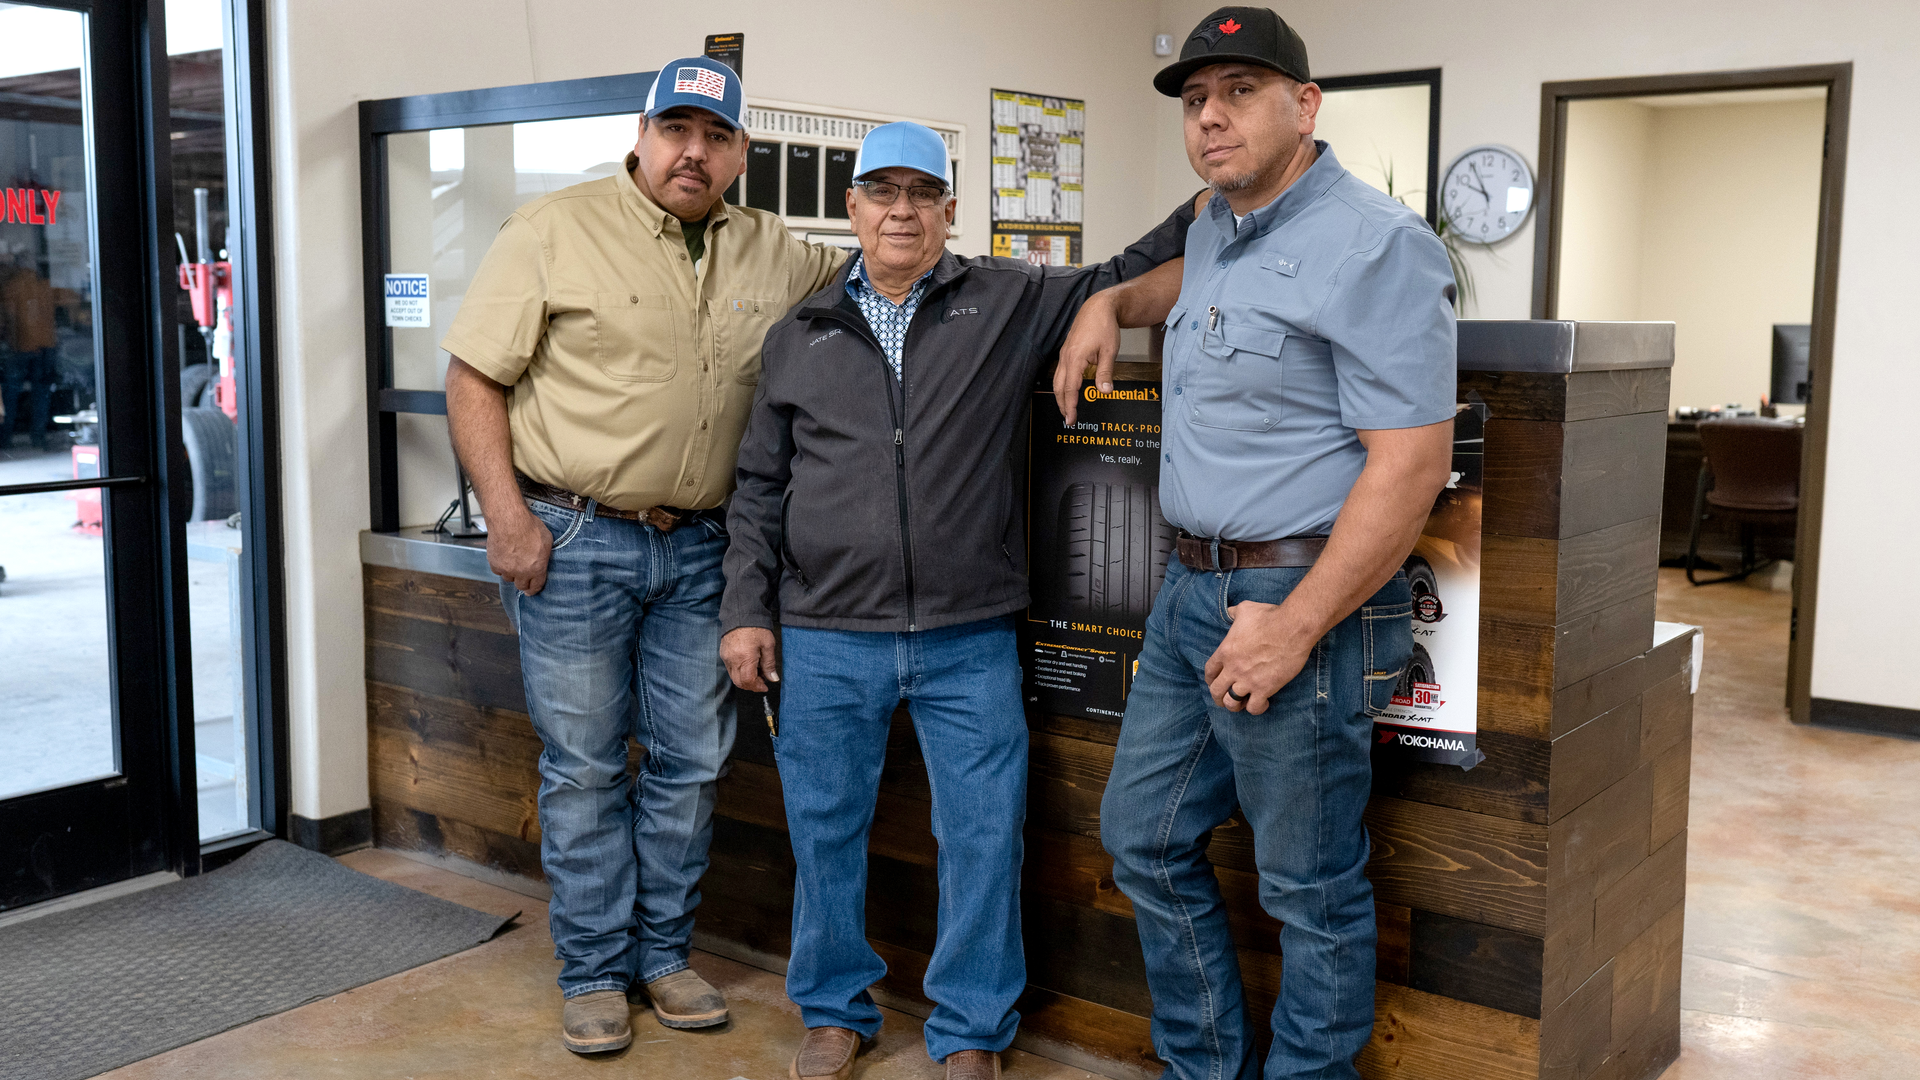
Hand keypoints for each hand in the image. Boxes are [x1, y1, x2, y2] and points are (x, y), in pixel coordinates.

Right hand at [487, 503, 552, 595]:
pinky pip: (498, 570)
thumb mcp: (547, 540)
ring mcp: (507, 569)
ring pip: (508, 578)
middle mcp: (521, 572)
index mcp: (537, 568)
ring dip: (511, 573)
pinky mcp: (495, 564)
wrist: (509, 520)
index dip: (533, 590)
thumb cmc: (529, 526)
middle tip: (522, 576)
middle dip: (523, 582)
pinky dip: (500, 566)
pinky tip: (503, 556)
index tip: (531, 592)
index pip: (536, 586)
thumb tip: (543, 558)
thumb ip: (545, 554)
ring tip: (513, 561)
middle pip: (521, 586)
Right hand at [721, 627, 779, 691]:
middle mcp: (732, 660)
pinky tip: (748, 665)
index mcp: (745, 658)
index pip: (748, 681)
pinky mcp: (723, 654)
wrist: (741, 614)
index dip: (757, 687)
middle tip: (762, 681)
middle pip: (739, 682)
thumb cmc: (756, 628)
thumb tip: (773, 678)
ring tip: (757, 671)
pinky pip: (730, 669)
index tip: (765, 686)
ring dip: (745, 679)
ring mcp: (726, 657)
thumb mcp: (768, 645)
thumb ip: (769, 664)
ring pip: (734, 677)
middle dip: (751, 685)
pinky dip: (739, 672)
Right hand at [1054, 291, 1118, 425]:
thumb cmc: (1104, 326)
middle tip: (1068, 419)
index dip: (1070, 405)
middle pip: (1059, 386)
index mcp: (1075, 358)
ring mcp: (1064, 353)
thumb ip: (1105, 372)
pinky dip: (1062, 384)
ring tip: (1067, 408)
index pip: (1070, 388)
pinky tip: (1068, 389)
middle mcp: (1066, 357)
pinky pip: (1060, 371)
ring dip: (1061, 395)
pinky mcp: (1067, 351)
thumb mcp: (1110, 351)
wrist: (1098, 307)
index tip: (1071, 418)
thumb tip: (1105, 391)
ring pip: (1057, 379)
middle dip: (1062, 404)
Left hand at [1203, 601, 1312, 713]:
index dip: (1210, 679)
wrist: (1292, 627)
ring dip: (1234, 706)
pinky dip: (1256, 708)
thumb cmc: (1270, 616)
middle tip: (1224, 699)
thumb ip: (1233, 613)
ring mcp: (1248, 680)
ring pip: (1232, 703)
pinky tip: (1262, 703)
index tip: (1214, 682)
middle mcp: (1233, 668)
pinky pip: (1254, 707)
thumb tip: (1230, 612)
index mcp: (1225, 651)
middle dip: (1218, 697)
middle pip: (1216, 691)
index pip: (1209, 671)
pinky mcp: (1265, 688)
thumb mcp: (1245, 609)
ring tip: (1241, 704)